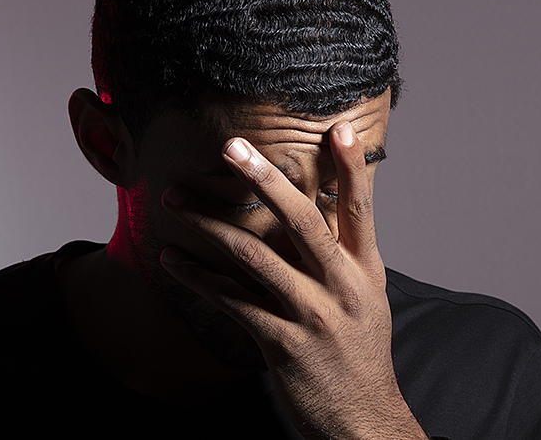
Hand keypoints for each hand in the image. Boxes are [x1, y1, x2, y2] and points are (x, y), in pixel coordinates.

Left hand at [160, 121, 426, 439]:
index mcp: (365, 270)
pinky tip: (173, 259)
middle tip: (232, 147)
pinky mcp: (283, 344)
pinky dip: (199, 278)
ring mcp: (313, 316)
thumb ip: (343, 256)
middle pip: (304, 222)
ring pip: (256, 258)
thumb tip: (318, 213)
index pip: (360, 209)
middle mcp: (343, 286)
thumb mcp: (367, 299)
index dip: (350, 168)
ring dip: (209, 224)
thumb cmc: (360, 353)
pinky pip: (233, 302)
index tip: (336, 129)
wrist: (363, 421)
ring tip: (173, 199)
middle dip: (267, 181)